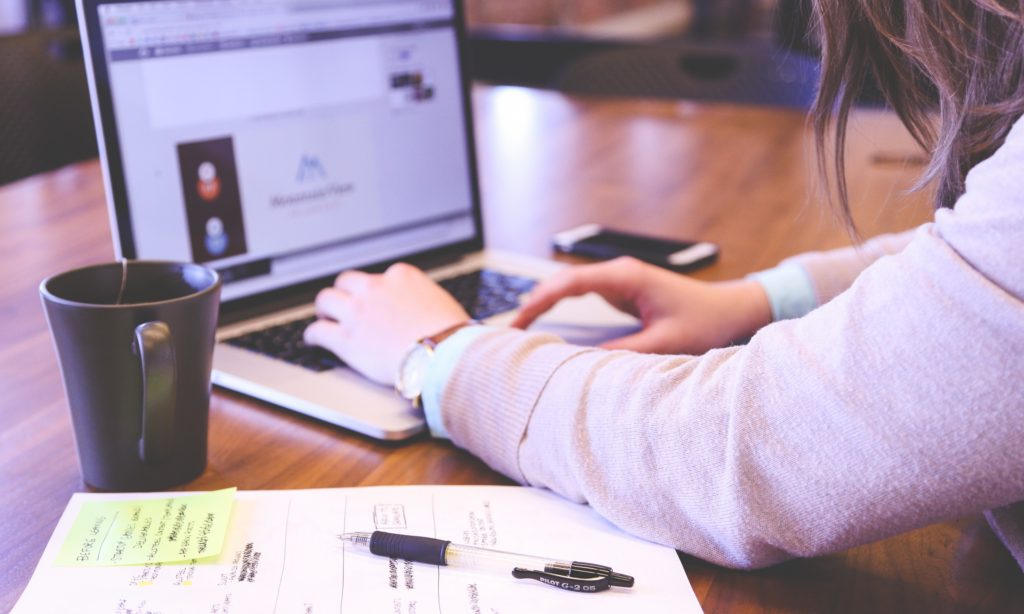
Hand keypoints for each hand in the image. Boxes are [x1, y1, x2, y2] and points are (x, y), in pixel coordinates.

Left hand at [304, 263, 469, 385]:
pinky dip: (313, 335)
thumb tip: (423, 308)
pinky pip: (318, 331)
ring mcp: (358, 313)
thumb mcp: (440, 302)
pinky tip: (314, 340)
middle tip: (343, 304)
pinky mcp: (347, 339)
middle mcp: (375, 288)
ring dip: (325, 309)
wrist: (444, 355)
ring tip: (324, 317)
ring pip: (326, 300)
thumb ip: (422, 298)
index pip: (378, 276)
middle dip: (344, 293)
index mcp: (401, 276)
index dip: (373, 290)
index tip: (373, 299)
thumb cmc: (451, 335)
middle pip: (346, 281)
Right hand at [512, 257, 771, 354]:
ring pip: (570, 287)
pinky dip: (561, 307)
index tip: (518, 321)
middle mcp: (619, 273)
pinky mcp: (623, 291)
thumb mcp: (665, 343)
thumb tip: (583, 364)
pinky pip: (583, 295)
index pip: (570, 283)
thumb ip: (624, 352)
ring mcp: (620, 280)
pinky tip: (546, 322)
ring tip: (519, 329)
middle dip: (534, 302)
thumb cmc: (706, 321)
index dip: (540, 300)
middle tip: (509, 330)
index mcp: (626, 277)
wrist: (732, 310)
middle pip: (563, 282)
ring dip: (545, 303)